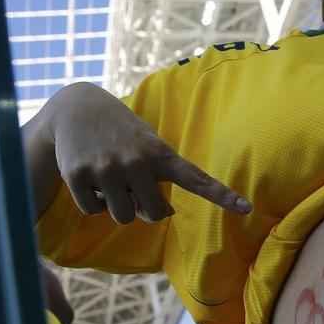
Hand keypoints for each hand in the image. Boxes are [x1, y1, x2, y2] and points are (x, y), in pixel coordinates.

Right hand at [43, 83, 250, 223]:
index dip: (222, 196)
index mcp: (161, 154)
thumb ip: (158, 181)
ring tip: (111, 180)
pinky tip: (89, 177)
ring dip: (119, 207)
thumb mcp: (148, 147)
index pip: (197, 179)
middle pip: (155, 215)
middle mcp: (137, 161)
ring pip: (122, 216)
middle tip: (135, 191)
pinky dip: (93, 202)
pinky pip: (93, 210)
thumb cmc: (124, 135)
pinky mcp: (78, 175)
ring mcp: (107, 168)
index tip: (247, 208)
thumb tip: (163, 215)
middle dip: (147, 210)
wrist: (76, 107)